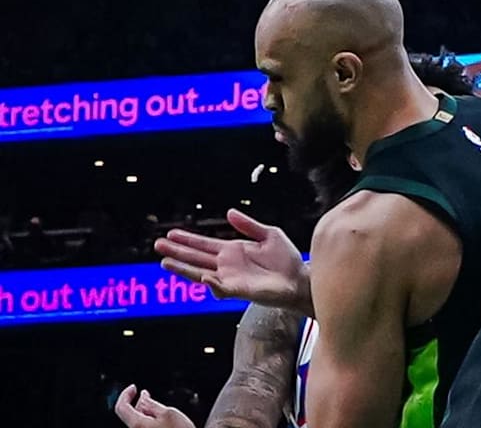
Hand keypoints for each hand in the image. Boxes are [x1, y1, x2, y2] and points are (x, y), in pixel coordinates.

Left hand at [114, 385, 195, 427]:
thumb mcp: (169, 412)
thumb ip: (152, 403)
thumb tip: (142, 398)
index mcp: (137, 424)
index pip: (121, 407)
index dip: (126, 394)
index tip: (133, 388)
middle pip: (129, 415)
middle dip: (137, 403)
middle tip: (146, 395)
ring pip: (137, 422)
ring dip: (143, 412)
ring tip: (156, 408)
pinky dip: (147, 420)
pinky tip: (158, 419)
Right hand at [154, 209, 311, 313]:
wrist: (299, 279)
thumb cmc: (286, 259)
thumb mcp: (268, 234)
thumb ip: (248, 225)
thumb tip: (229, 212)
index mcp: (232, 250)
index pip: (204, 244)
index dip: (188, 239)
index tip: (171, 233)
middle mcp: (227, 265)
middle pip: (196, 258)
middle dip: (177, 251)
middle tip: (158, 245)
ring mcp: (231, 278)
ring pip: (200, 273)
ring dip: (183, 269)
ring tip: (166, 262)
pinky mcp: (239, 291)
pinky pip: (220, 288)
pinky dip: (212, 283)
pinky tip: (204, 277)